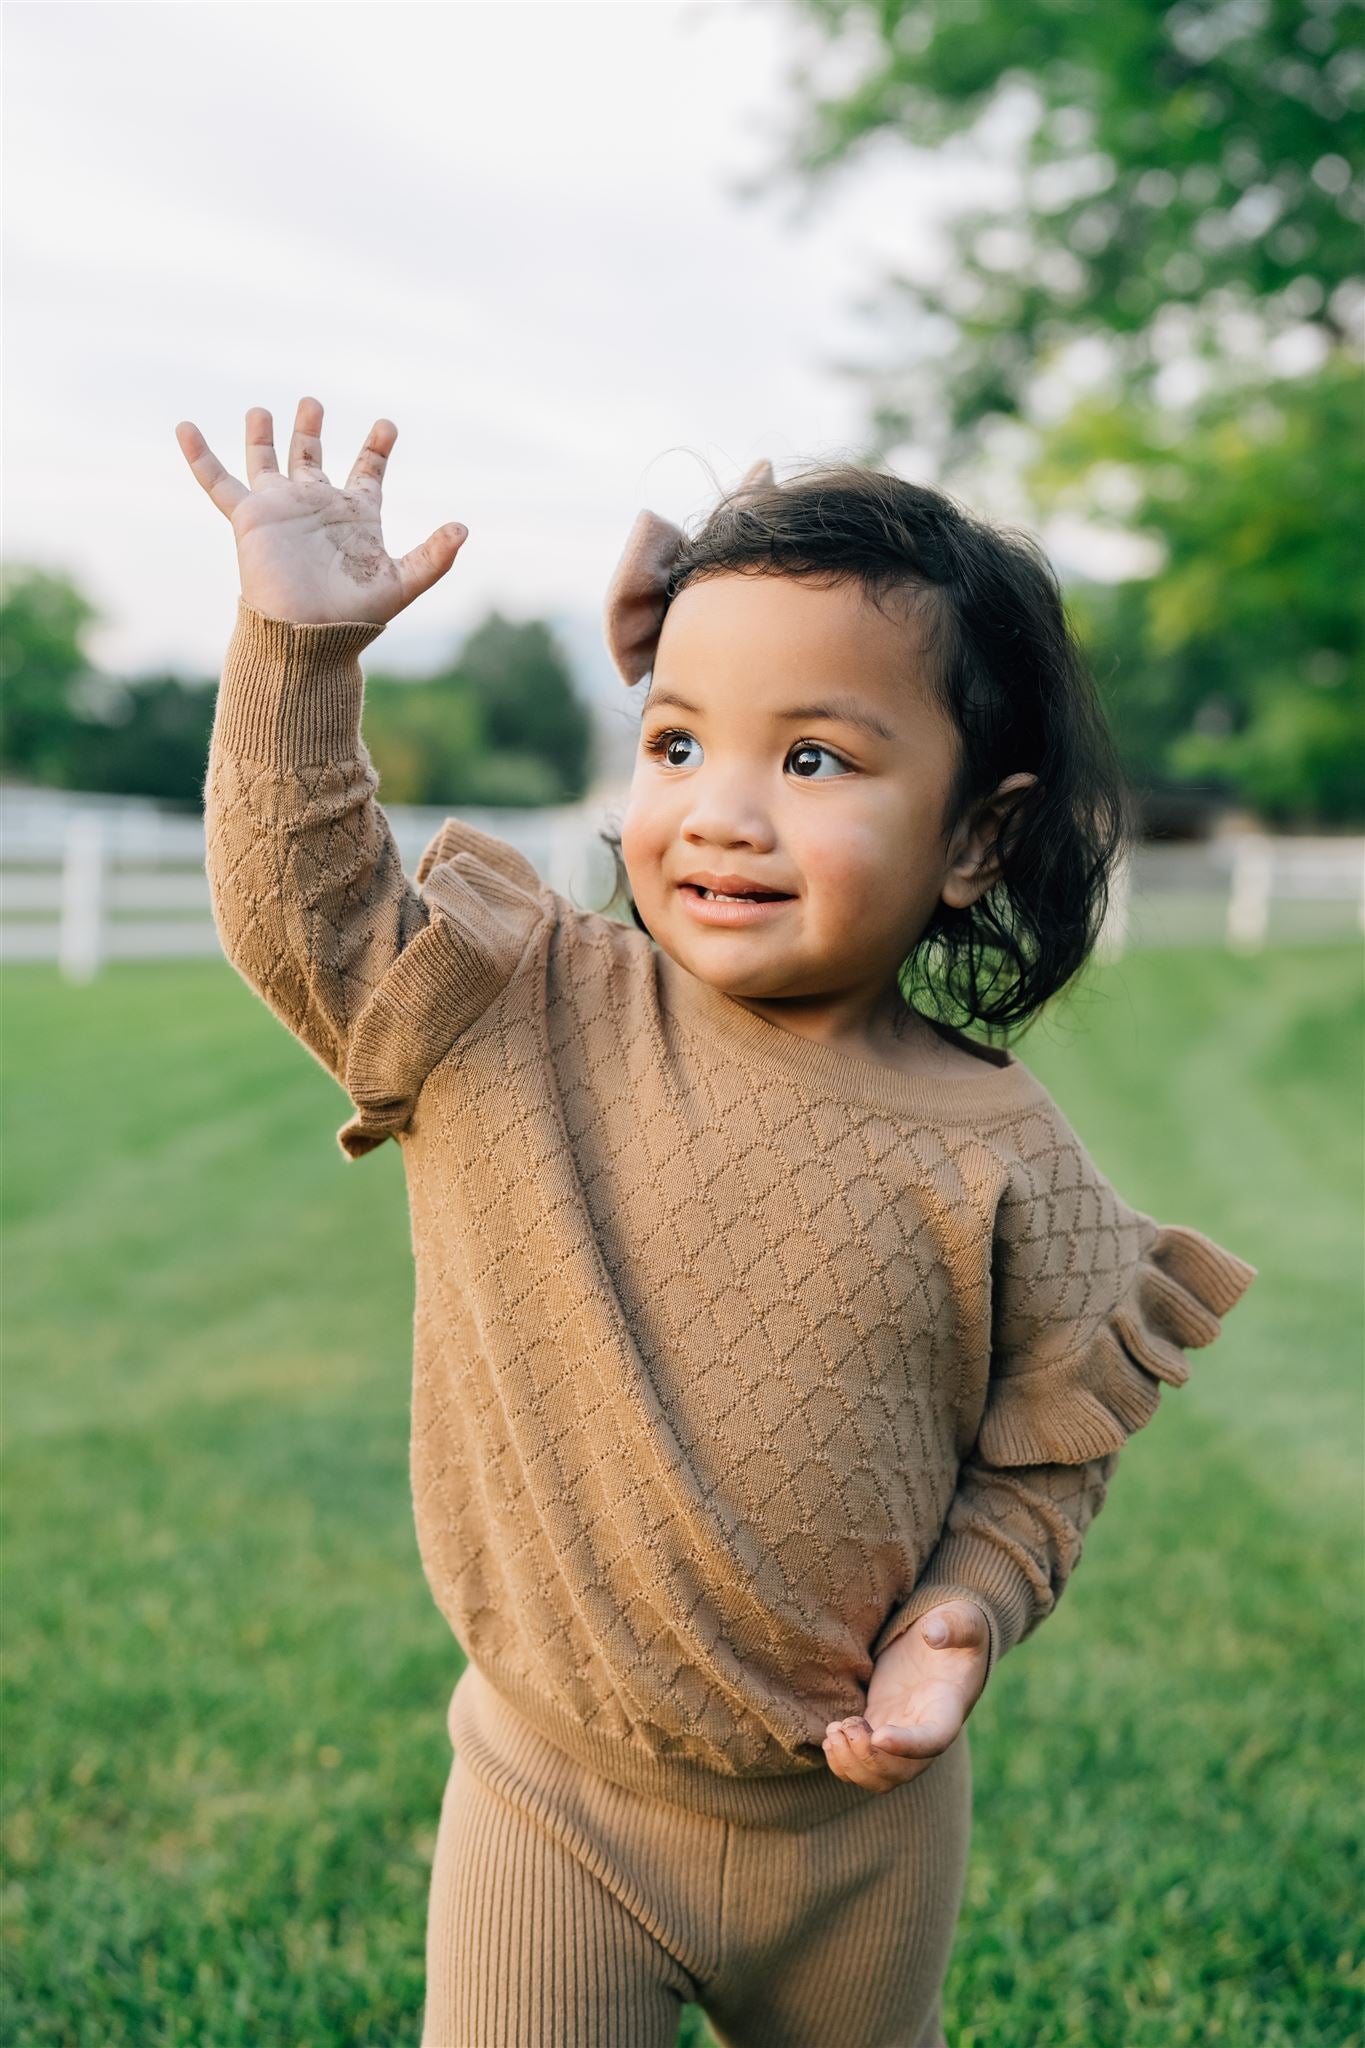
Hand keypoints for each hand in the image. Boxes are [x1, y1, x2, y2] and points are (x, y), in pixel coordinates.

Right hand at [174, 394, 466, 626]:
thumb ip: (434, 557)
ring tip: (261, 409)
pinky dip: (200, 455)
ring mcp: (280, 509)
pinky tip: (183, 427)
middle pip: (312, 458)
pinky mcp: (250, 518)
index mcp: (354, 517)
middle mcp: (316, 508)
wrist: (308, 635)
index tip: (386, 426)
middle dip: (311, 430)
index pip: (367, 472)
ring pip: (267, 462)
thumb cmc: (355, 616)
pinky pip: (218, 481)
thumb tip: (463, 529)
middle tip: (314, 403)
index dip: (376, 449)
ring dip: (265, 435)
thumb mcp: (402, 583)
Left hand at [823, 1598, 990, 1793]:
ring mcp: (902, 1734)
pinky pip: (863, 1764)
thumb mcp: (964, 1619)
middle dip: (869, 1760)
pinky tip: (831, 1735)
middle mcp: (926, 1732)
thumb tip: (933, 1634)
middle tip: (846, 1726)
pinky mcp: (880, 1727)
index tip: (878, 1736)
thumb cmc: (957, 1628)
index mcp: (948, 1708)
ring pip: (880, 1777)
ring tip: (834, 1731)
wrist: (944, 1639)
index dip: (907, 1747)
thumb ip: (954, 1625)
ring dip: (852, 1765)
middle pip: (902, 1772)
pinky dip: (843, 1761)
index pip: (933, 1741)